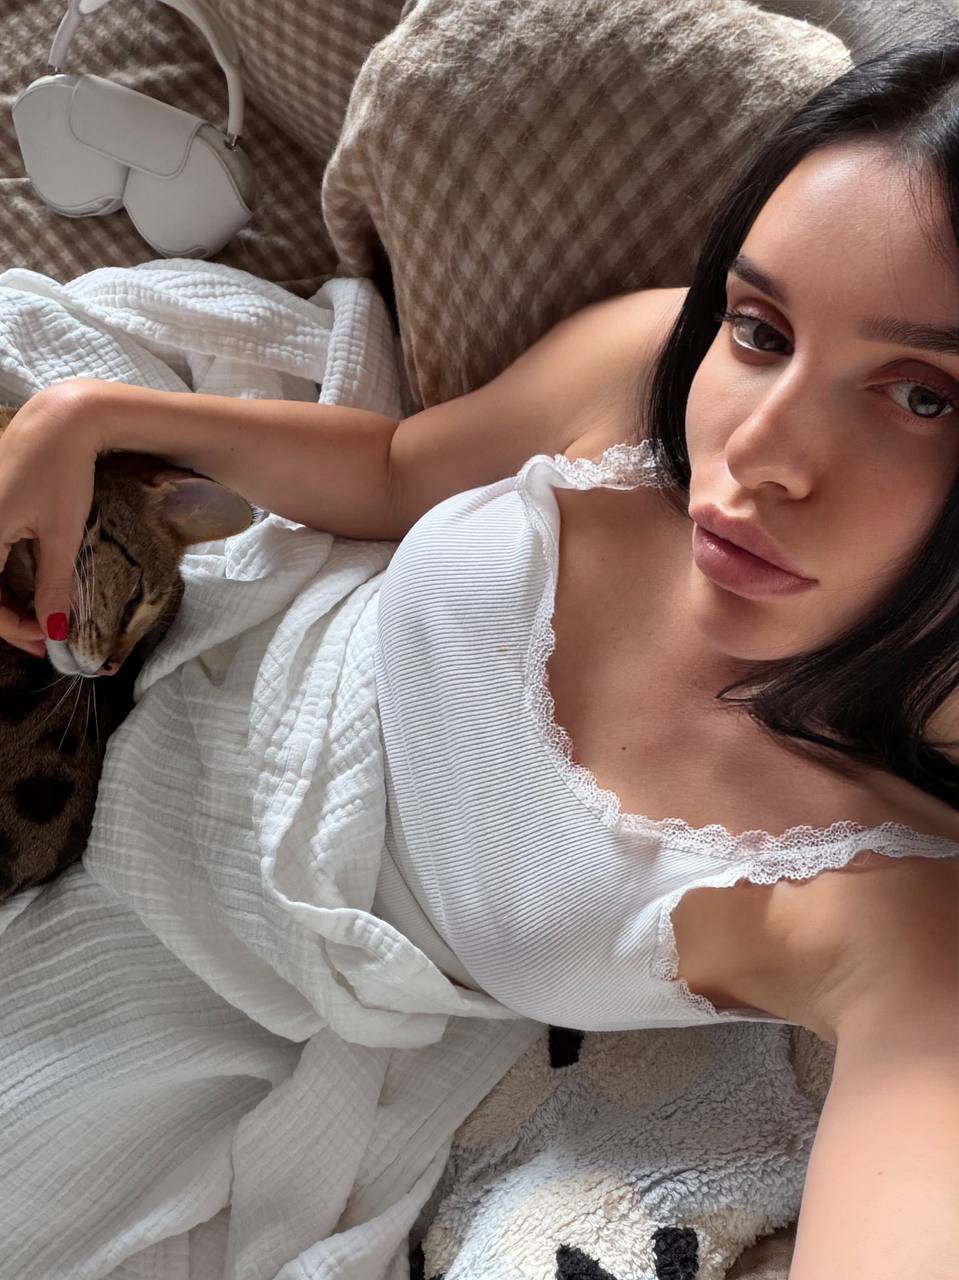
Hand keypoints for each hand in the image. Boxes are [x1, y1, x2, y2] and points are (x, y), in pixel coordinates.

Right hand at [0, 382, 101, 652]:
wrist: (61, 420)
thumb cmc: (63, 472)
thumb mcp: (62, 534)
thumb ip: (53, 585)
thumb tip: (53, 630)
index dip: (12, 629)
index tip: (45, 642)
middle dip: (7, 619)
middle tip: (41, 639)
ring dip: (3, 601)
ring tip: (36, 620)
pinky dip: (0, 576)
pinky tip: (24, 590)